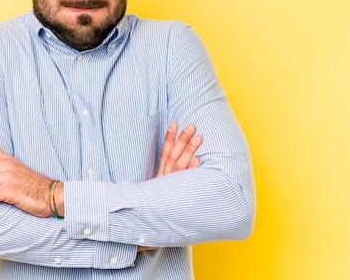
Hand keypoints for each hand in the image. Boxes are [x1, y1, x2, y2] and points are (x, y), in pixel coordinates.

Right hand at [139, 123, 201, 252]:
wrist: (149, 226)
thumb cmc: (158, 204)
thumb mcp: (160, 188)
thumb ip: (167, 174)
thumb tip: (185, 160)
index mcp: (160, 175)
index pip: (164, 152)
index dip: (169, 137)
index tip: (175, 123)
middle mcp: (165, 179)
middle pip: (173, 155)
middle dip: (182, 140)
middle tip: (192, 126)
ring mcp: (171, 187)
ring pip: (180, 166)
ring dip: (189, 151)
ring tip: (199, 138)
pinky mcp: (178, 195)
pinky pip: (186, 182)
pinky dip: (191, 171)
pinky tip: (199, 161)